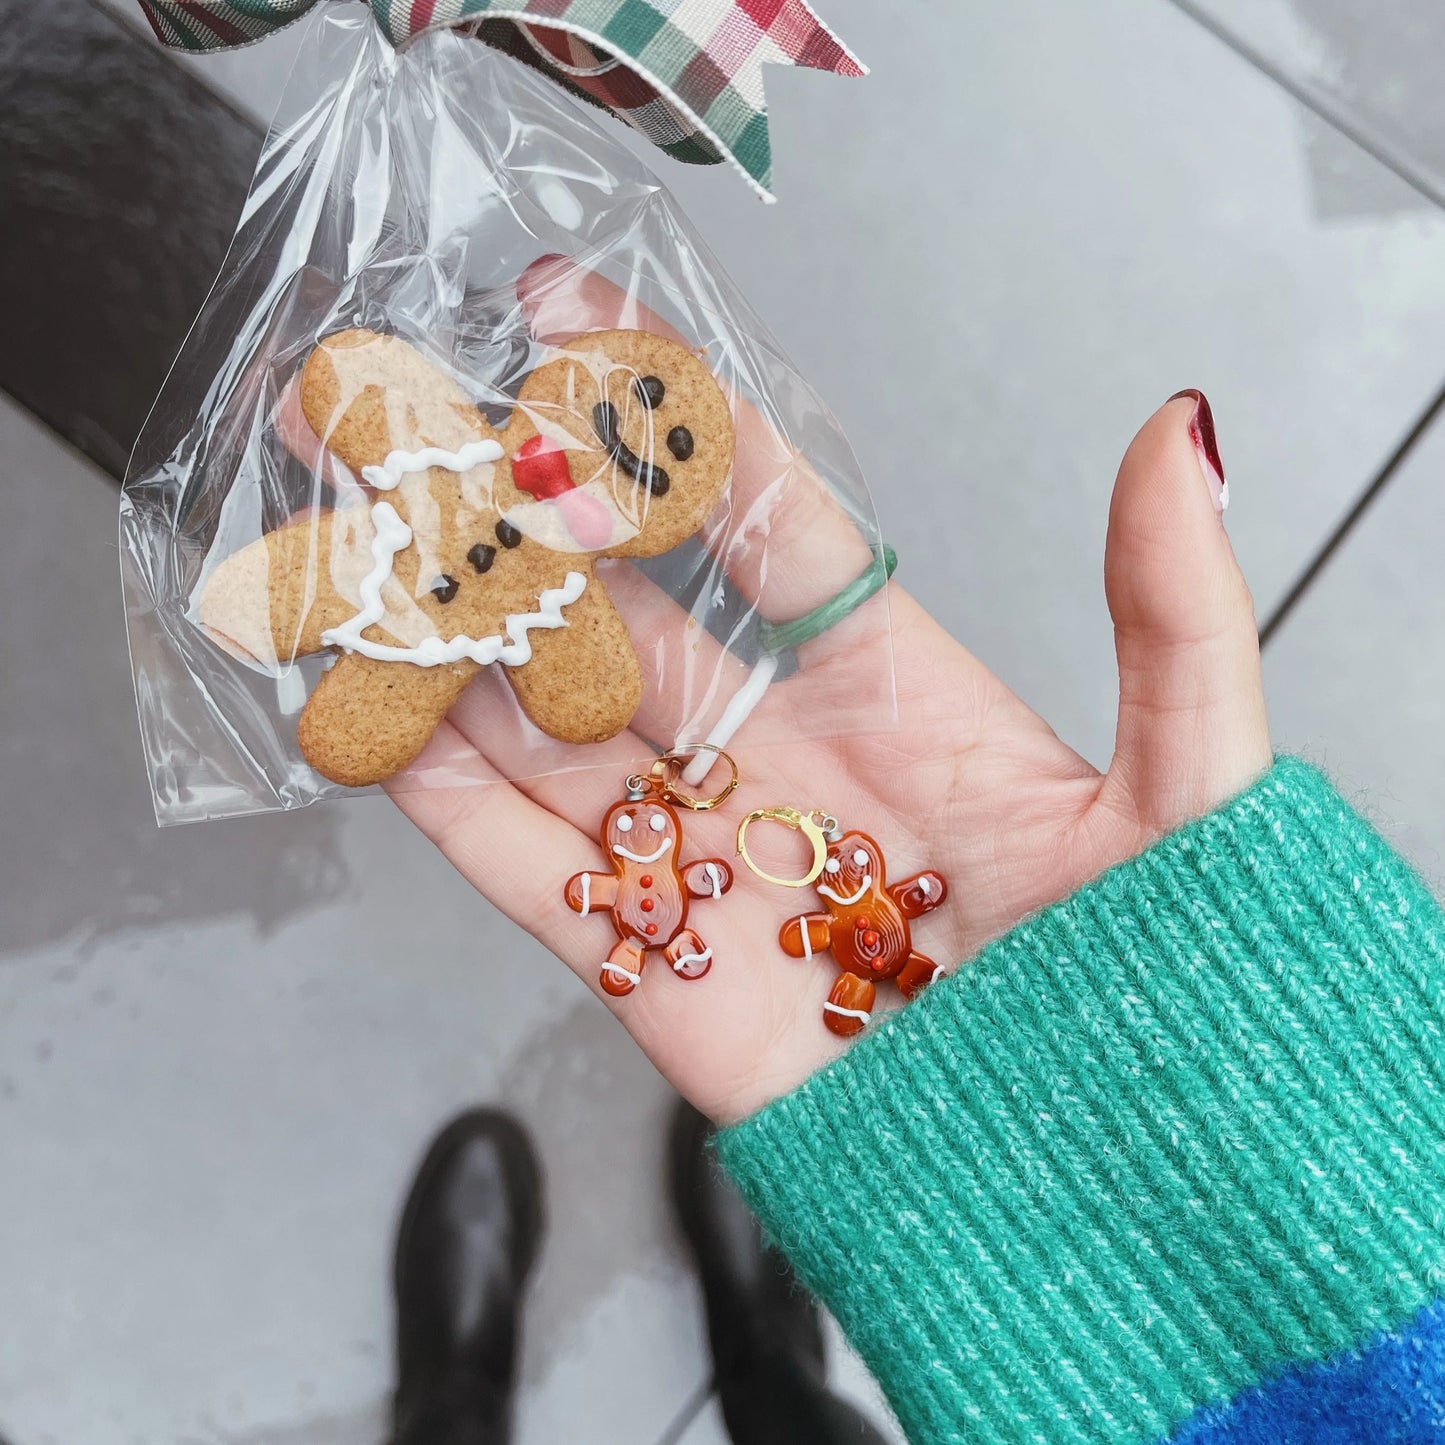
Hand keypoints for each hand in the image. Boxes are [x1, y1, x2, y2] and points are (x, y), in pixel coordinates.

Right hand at [386, 262, 1270, 1124]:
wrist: (1092, 1178)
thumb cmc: (1158, 981)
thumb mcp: (1193, 779)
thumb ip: (1172, 608)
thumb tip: (1178, 431)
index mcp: (888, 685)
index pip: (752, 517)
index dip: (662, 417)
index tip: (572, 317)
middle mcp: (770, 753)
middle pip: (613, 608)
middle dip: (503, 516)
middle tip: (409, 419)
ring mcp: (696, 853)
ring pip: (541, 722)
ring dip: (445, 637)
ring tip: (352, 537)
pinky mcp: (641, 961)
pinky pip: (516, 860)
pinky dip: (432, 793)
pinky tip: (363, 712)